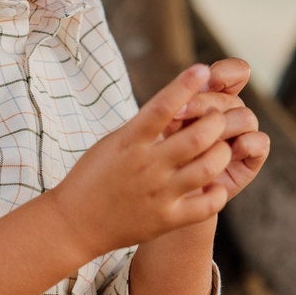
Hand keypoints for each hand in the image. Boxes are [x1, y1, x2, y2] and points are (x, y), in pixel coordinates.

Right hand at [46, 64, 233, 261]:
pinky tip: (213, 185)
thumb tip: (173, 101)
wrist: (74, 225)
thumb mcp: (112, 143)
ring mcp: (159, 194)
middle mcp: (147, 166)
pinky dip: (217, 192)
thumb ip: (143, 126)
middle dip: (216, 121)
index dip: (185, 85)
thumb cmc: (92, 178)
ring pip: (209, 167)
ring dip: (222, 153)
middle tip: (217, 118)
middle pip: (199, 136)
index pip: (162, 107)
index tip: (202, 69)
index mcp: (130, 142)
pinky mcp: (166, 219)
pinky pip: (207, 205)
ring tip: (219, 149)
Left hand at [164, 57, 268, 203]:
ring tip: (199, 140)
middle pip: (231, 98)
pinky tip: (233, 150)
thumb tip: (190, 91)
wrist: (156, 199)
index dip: (225, 73)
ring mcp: (240, 137)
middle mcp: (228, 115)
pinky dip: (249, 143)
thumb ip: (175, 105)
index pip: (233, 73)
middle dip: (207, 103)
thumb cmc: (152, 160)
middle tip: (178, 117)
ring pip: (246, 117)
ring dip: (225, 124)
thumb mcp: (157, 129)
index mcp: (210, 99)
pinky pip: (260, 143)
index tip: (206, 77)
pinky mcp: (249, 162)